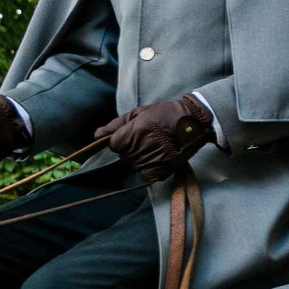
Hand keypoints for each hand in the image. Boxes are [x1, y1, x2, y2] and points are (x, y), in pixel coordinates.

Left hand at [97, 95, 213, 183]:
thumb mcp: (138, 113)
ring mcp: (148, 162)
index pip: (114, 145)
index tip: (135, 134)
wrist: (192, 123)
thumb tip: (97, 135)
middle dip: (132, 149)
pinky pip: (146, 176)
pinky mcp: (160, 171)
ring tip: (156, 148)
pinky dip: (150, 170)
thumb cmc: (164, 114)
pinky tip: (158, 159)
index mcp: (129, 135)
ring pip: (134, 165)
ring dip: (141, 158)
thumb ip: (116, 125)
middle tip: (148, 140)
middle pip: (124, 156)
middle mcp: (137, 150)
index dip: (123, 139)